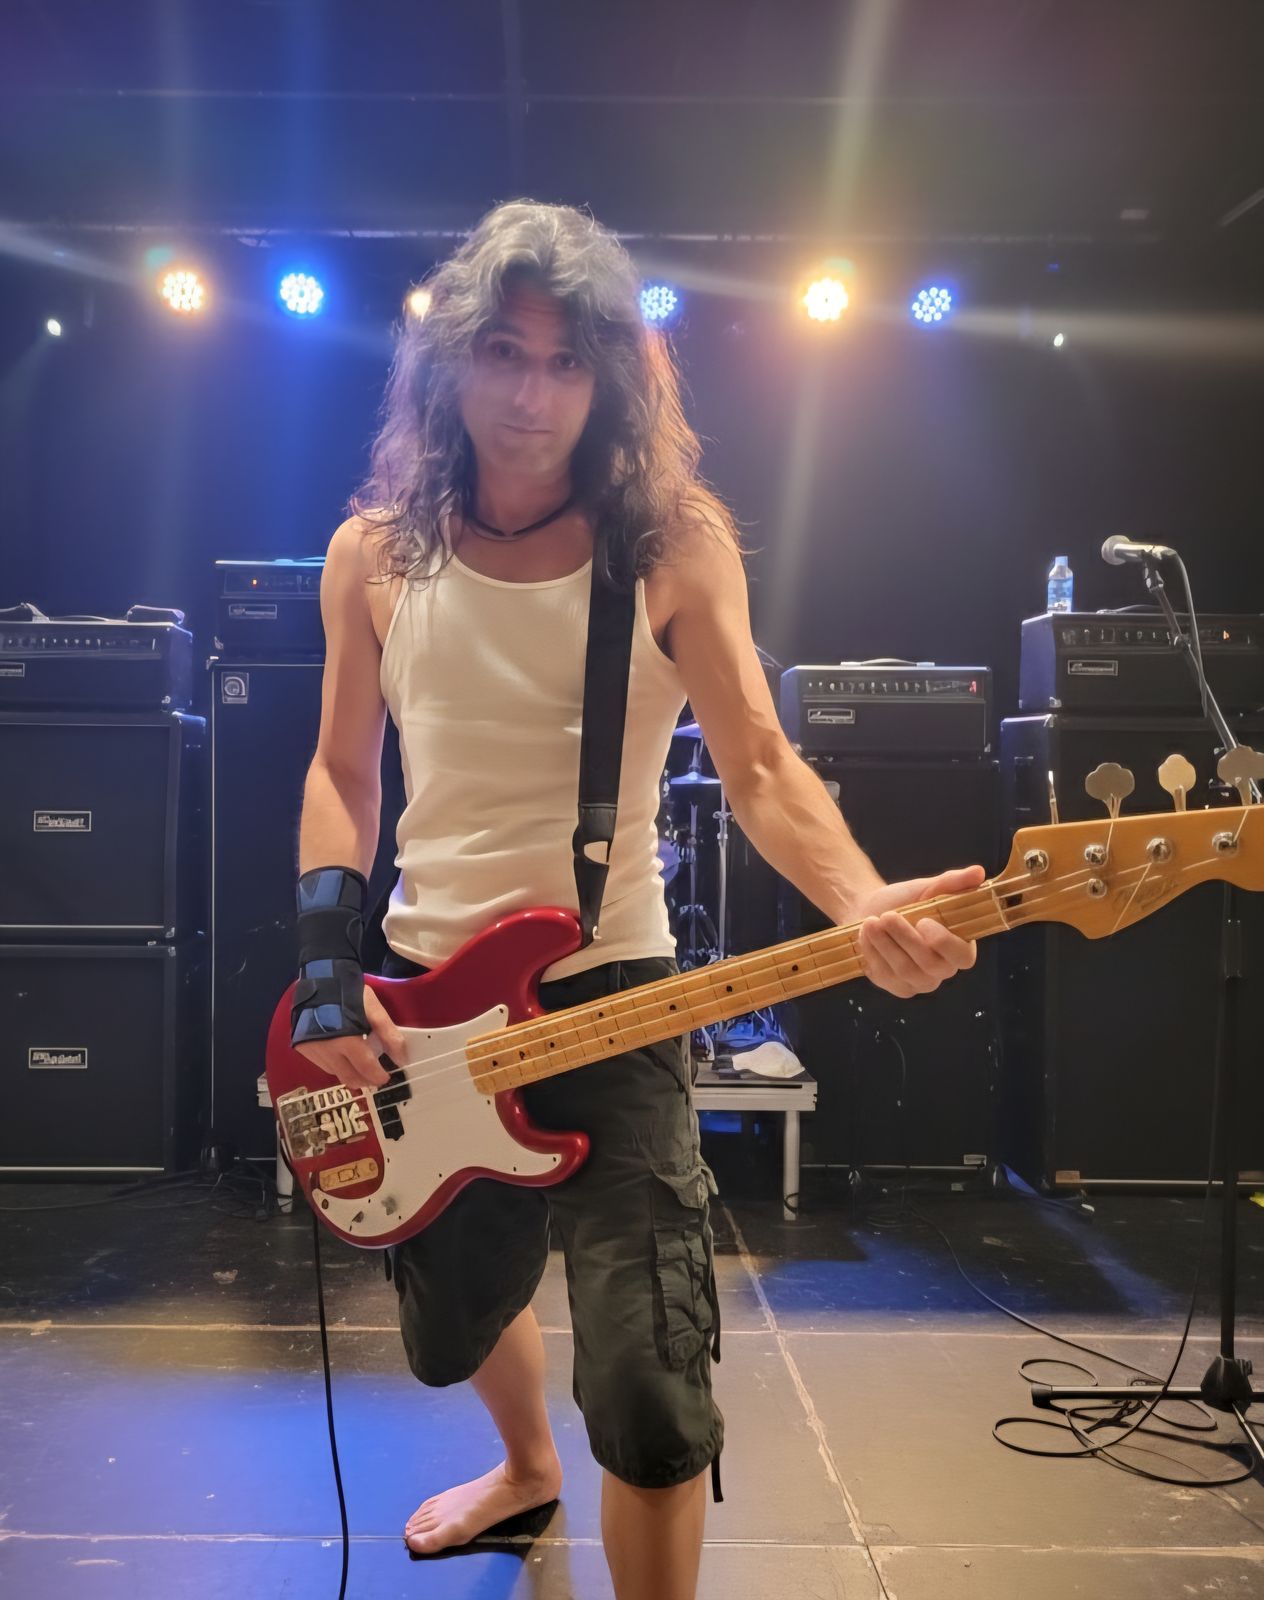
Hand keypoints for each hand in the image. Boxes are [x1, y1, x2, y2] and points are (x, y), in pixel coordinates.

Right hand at [294, 983, 408, 1092]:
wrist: (319, 978)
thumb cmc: (349, 993)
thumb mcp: (374, 1009)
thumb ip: (389, 1034)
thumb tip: (401, 1059)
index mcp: (346, 1040)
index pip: (365, 1068)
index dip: (377, 1076)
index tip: (385, 1078)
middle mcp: (327, 1050)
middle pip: (348, 1077)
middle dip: (364, 1080)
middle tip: (374, 1076)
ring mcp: (312, 1050)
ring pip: (335, 1073)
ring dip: (349, 1073)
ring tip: (360, 1065)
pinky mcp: (302, 1048)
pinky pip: (322, 1064)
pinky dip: (335, 1065)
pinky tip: (342, 1056)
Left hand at [851, 865, 985, 999]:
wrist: (870, 910)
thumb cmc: (905, 901)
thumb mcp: (927, 888)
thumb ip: (952, 883)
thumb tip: (978, 872)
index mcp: (958, 946)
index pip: (963, 957)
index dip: (945, 943)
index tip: (923, 921)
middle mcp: (942, 969)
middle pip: (930, 965)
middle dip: (906, 939)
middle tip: (887, 916)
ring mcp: (919, 981)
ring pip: (905, 970)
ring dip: (886, 944)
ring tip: (871, 921)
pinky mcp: (896, 986)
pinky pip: (885, 976)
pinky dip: (873, 952)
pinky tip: (865, 934)